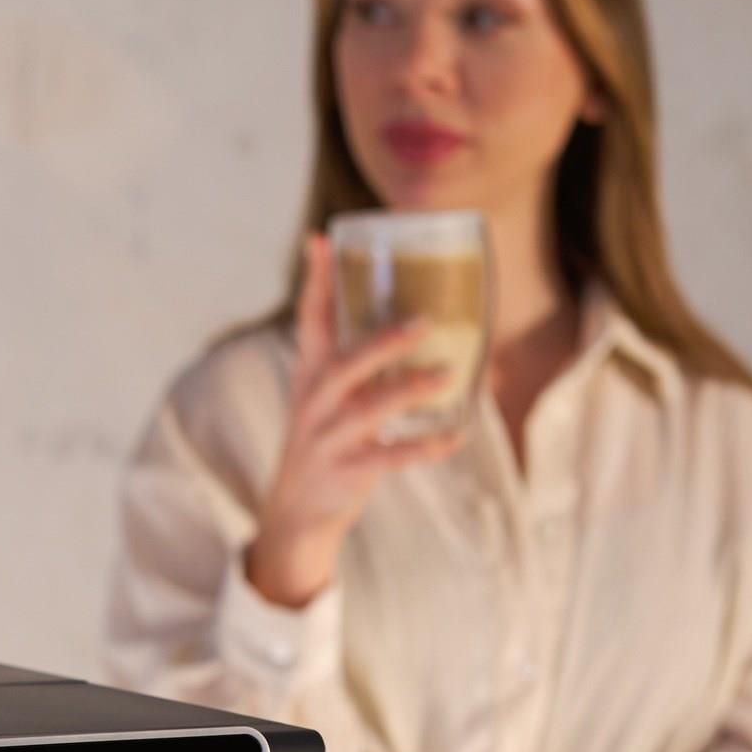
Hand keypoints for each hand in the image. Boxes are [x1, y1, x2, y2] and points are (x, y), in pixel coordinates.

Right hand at [244, 233, 466, 608]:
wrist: (295, 512)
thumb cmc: (324, 442)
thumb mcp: (328, 397)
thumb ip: (361, 365)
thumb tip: (419, 327)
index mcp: (311, 375)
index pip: (309, 320)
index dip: (315, 280)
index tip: (319, 239)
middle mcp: (316, 402)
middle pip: (346, 363)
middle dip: (383, 343)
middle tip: (422, 323)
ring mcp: (329, 438)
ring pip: (370, 409)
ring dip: (410, 391)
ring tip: (446, 376)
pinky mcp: (347, 471)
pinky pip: (391, 457)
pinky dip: (426, 448)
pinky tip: (456, 437)